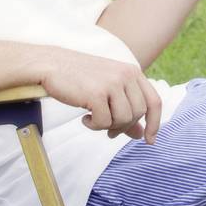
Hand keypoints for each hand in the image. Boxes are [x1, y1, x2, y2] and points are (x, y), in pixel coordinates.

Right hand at [35, 50, 165, 143]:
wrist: (51, 65)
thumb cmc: (79, 78)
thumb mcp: (108, 90)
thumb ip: (126, 109)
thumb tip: (141, 135)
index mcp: (132, 72)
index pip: (154, 101)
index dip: (154, 123)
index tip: (149, 140)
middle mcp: (126, 75)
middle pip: (138, 114)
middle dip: (124, 127)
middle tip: (109, 131)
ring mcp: (112, 83)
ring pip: (123, 119)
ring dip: (108, 126)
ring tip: (94, 119)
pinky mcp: (96, 93)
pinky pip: (104, 122)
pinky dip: (94, 126)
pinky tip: (85, 118)